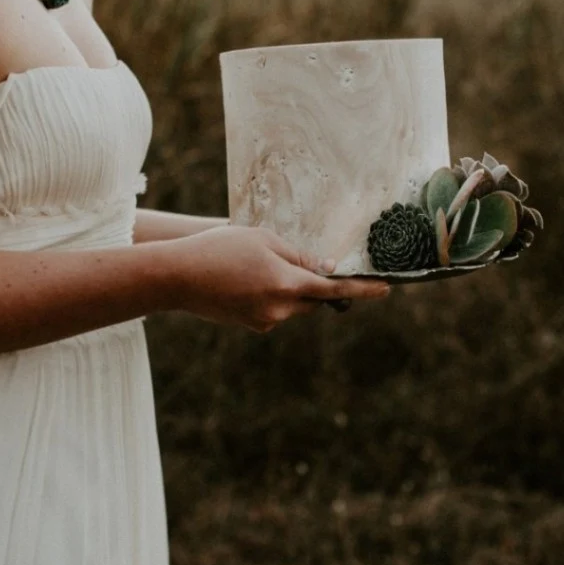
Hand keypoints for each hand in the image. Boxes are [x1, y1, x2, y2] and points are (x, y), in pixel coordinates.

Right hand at [168, 226, 390, 332]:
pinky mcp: (252, 325)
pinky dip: (270, 294)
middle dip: (312, 283)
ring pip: (293, 303)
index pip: (335, 290)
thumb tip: (325, 270)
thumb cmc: (220, 249)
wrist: (177, 277)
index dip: (364, 289)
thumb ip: (299, 256)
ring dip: (288, 287)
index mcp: (287, 284)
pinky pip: (274, 309)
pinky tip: (243, 279)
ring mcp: (265, 320)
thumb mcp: (264, 240)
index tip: (386, 289)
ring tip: (252, 266)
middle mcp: (280, 308)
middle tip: (290, 259)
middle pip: (314, 298)